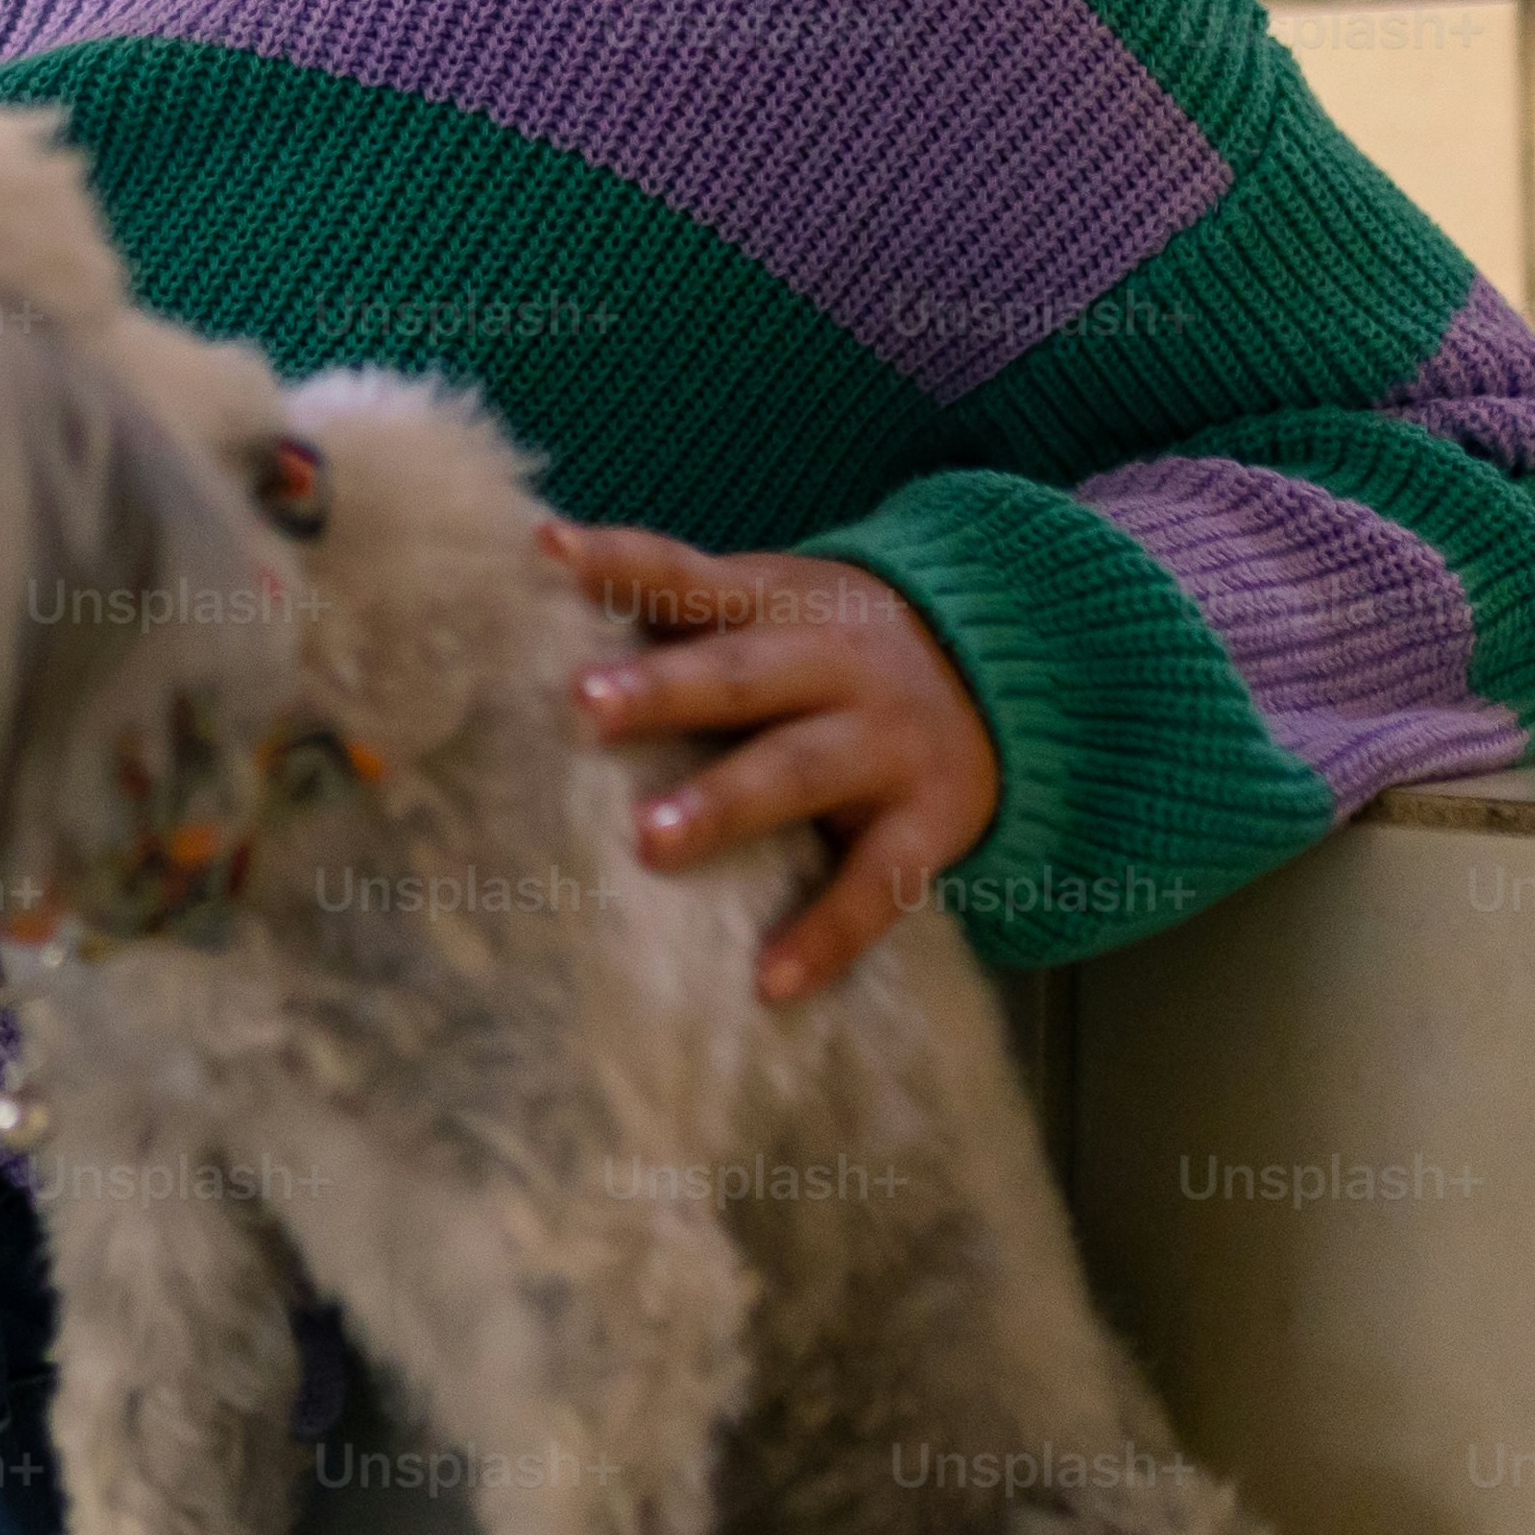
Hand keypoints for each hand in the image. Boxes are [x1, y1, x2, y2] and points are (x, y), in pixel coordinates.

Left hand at [540, 526, 998, 1005]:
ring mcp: (885, 742)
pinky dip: (826, 935)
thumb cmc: (828, 648)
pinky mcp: (931, 821)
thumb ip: (673, 610)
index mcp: (775, 601)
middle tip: (583, 707)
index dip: (618, 562)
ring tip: (649, 844)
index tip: (546, 551)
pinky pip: (878, 882)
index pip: (685, 575)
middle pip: (740, 674)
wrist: (1004, 670)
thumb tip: (530, 594)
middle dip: (663, 689)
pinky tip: (771, 982)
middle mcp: (831, 663)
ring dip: (725, 804)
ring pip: (798, 770)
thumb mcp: (769, 604)